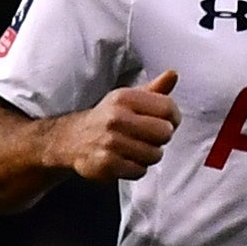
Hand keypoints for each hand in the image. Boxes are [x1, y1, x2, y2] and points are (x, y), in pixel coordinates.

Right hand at [56, 70, 180, 180]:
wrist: (72, 139)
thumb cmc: (109, 118)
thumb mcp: (128, 99)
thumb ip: (154, 89)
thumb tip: (173, 74)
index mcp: (123, 98)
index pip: (168, 107)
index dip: (174, 118)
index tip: (166, 122)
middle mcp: (115, 118)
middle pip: (165, 133)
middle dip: (160, 138)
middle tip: (146, 137)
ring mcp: (109, 141)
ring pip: (155, 155)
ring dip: (149, 156)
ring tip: (133, 149)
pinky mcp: (106, 163)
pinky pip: (140, 171)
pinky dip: (136, 169)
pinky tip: (124, 160)